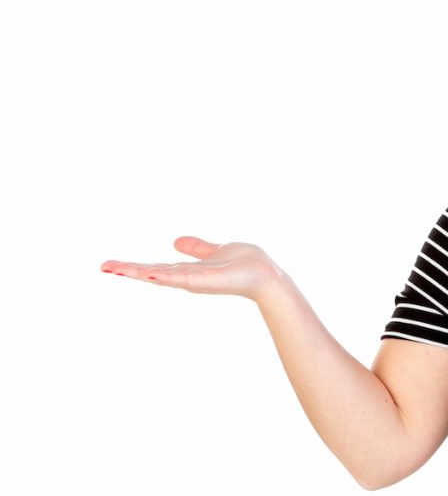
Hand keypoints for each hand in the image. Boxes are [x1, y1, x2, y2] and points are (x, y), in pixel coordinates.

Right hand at [101, 236, 290, 303]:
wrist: (268, 276)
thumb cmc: (247, 265)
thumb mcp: (216, 251)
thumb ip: (198, 248)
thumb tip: (176, 241)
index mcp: (188, 271)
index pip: (155, 267)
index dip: (133, 266)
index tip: (109, 265)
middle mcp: (189, 278)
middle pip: (152, 273)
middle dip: (128, 270)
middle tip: (103, 266)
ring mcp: (197, 281)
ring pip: (163, 276)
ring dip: (140, 273)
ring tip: (116, 268)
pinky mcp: (209, 280)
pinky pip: (184, 278)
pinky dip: (167, 276)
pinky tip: (150, 273)